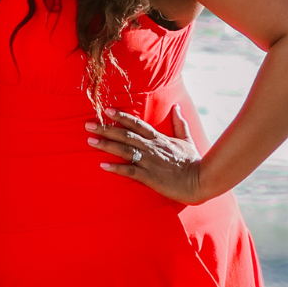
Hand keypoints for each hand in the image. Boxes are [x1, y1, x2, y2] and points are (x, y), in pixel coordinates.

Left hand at [85, 105, 207, 203]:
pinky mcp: (149, 176)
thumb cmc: (193, 161)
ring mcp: (149, 161)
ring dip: (106, 145)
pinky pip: (130, 171)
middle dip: (105, 129)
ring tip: (90, 141)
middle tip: (88, 125)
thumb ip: (179, 122)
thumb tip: (177, 106)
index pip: (136, 124)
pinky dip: (116, 168)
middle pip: (125, 135)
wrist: (200, 180)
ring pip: (124, 150)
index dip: (121, 117)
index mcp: (158, 138)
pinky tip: (102, 165)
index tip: (106, 110)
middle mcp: (151, 147)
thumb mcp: (186, 138)